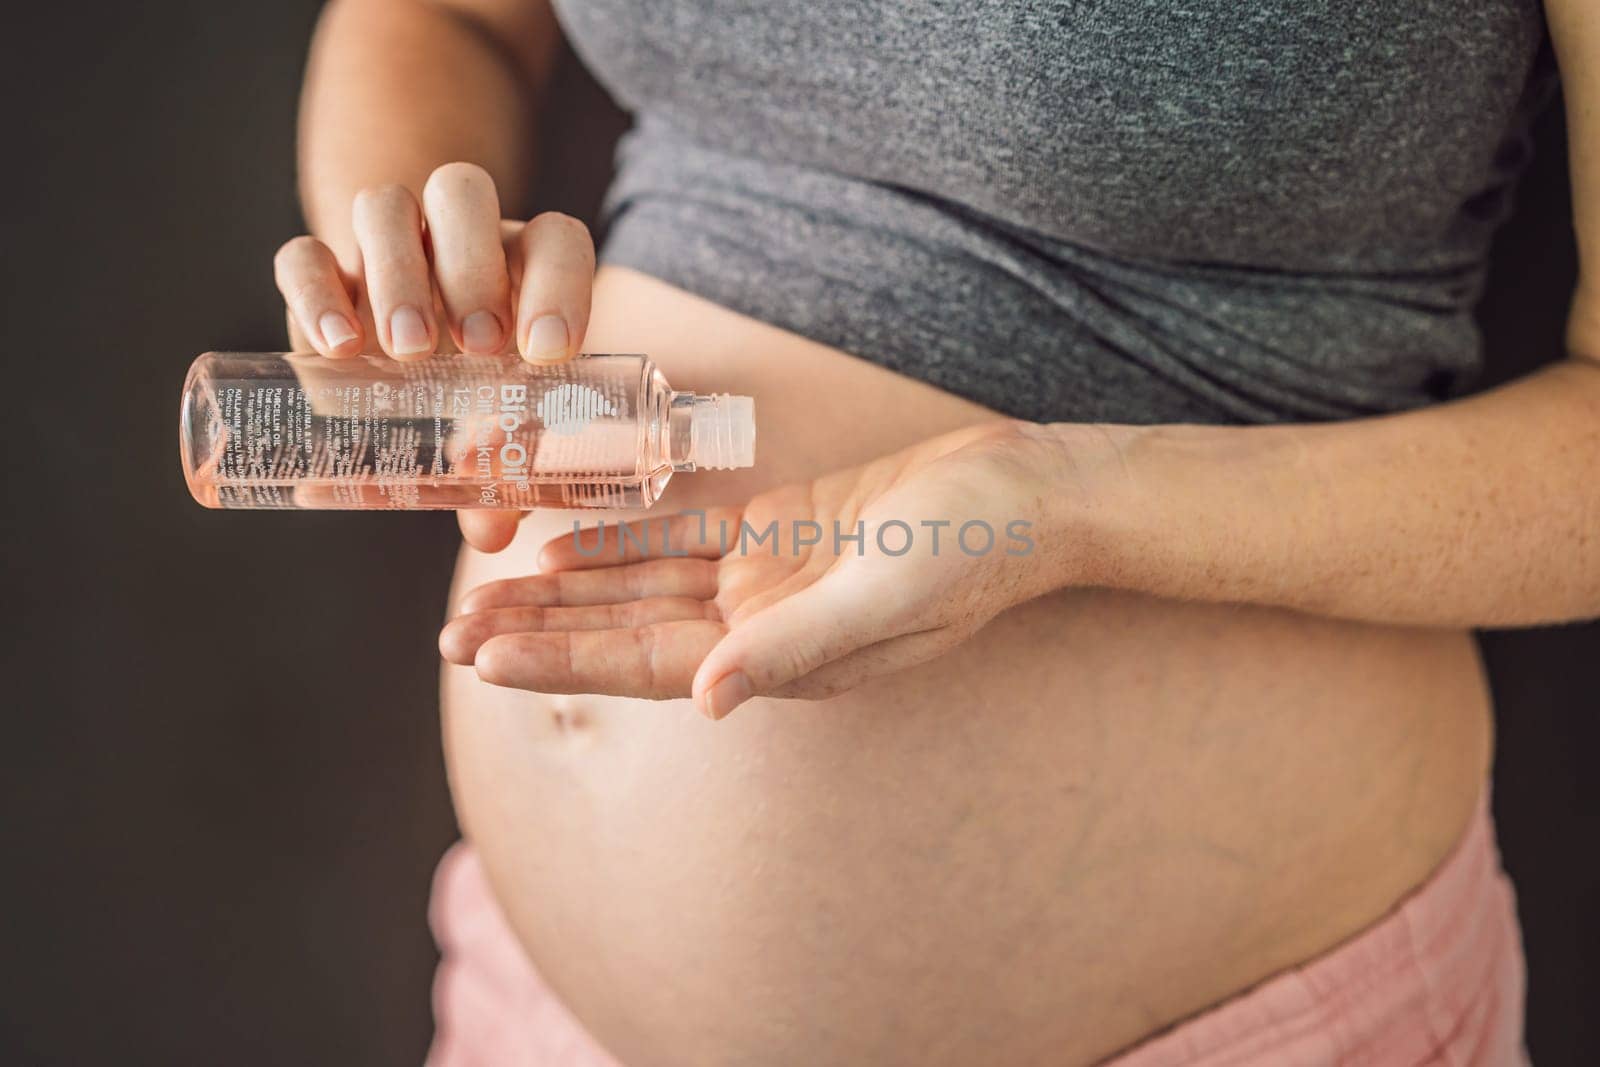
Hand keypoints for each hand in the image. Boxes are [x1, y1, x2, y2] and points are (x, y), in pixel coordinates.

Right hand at [271, 161, 595, 550]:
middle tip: (480, 348)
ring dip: (398, 273)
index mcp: (525, 262)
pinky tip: (335, 348)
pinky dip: (316, 291)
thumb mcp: (499, 429)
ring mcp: (387, 245)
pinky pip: (305, 254)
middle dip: (473, 267)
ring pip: (386, 208)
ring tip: (405, 351)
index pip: (555, 240)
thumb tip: (492, 529)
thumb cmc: (477, 397)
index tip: (549, 352)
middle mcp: (458, 237)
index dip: (561, 284)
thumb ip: (505, 473)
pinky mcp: (322, 271)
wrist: (402, 366)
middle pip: (462, 195)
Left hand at [440, 420, 1086, 718]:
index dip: (563, 663)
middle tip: (449, 636)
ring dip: (564, 592)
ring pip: (642, 587)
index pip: (652, 668)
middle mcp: (763, 629)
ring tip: (482, 595)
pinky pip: (682, 537)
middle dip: (539, 637)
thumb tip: (710, 699)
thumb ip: (797, 645)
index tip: (483, 660)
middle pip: (627, 633)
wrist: (1029, 493)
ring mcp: (768, 580)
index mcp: (786, 661)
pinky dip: (622, 540)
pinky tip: (561, 545)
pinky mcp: (779, 530)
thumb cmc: (974, 549)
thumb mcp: (889, 594)